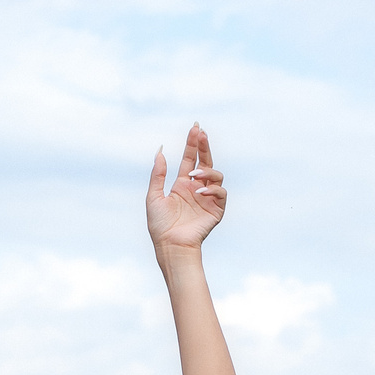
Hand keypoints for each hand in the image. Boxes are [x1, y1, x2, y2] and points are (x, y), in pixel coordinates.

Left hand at [146, 124, 224, 253]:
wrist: (170, 246)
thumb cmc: (160, 225)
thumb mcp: (154, 196)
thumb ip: (158, 173)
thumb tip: (159, 150)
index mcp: (182, 185)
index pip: (190, 159)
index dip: (192, 144)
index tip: (195, 129)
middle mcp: (196, 189)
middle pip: (205, 162)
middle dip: (203, 147)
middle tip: (201, 133)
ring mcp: (207, 199)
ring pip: (216, 175)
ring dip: (207, 171)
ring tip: (194, 175)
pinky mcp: (216, 210)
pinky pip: (220, 193)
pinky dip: (212, 189)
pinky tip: (200, 192)